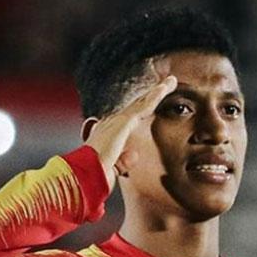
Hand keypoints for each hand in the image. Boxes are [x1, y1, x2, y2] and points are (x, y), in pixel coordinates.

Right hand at [84, 75, 177, 190]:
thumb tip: (134, 154)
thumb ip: (123, 162)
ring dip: (158, 91)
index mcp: (109, 134)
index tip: (151, 103)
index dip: (141, 109)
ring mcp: (117, 120)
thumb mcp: (113, 168)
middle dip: (151, 95)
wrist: (85, 173)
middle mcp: (112, 123)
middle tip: (165, 85)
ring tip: (171, 81)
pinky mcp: (124, 121)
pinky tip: (165, 87)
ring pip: (143, 102)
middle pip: (137, 105)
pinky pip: (145, 105)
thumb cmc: (95, 175)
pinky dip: (156, 95)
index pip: (130, 118)